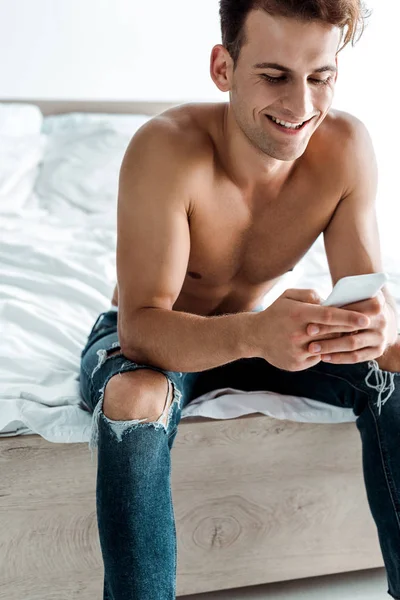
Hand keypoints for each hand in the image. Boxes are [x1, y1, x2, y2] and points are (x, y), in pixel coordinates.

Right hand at [254, 288, 369, 370]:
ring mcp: (297, 351)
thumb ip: (309, 294)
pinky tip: (316, 344)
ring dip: (334, 341)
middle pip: (331, 332)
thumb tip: (329, 301)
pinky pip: (318, 358)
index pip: (329, 315)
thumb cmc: (275, 313)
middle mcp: (297, 334)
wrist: (254, 336)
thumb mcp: (287, 296)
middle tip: (357, 326)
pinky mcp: (296, 364)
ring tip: (335, 334)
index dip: (349, 317)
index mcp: (297, 314)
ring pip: (327, 346)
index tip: (365, 319)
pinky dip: (322, 351)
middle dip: (346, 329)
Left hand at [306, 291, 392, 363]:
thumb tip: (317, 302)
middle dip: (328, 330)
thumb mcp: (353, 296)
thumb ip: (340, 298)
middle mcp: (382, 321)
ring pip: (352, 344)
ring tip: (312, 348)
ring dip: (331, 347)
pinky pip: (356, 357)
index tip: (312, 316)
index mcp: (376, 303)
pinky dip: (339, 358)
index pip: (352, 310)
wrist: (379, 320)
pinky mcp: (378, 352)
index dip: (331, 314)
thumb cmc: (358, 305)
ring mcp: (381, 338)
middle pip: (351, 327)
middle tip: (308, 332)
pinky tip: (324, 357)